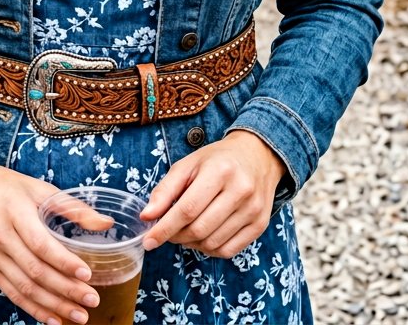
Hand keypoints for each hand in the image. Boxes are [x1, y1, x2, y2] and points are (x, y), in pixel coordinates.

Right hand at [0, 156, 101, 324]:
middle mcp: (1, 237)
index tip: (87, 274)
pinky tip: (52, 318)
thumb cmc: (2, 185)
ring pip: (24, 287)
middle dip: (65, 290)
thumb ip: (71, 207)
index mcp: (16, 212)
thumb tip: (105, 223)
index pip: (41, 244)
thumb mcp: (36, 187)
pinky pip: (11, 293)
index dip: (64, 262)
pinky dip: (33, 309)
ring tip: (78, 315)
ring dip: (53, 306)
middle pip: (35, 271)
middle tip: (91, 300)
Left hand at [139, 130, 284, 258]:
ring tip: (186, 230)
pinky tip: (204, 236)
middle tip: (168, 231)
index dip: (165, 228)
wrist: (258, 155)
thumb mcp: (188, 165)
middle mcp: (240, 190)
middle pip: (199, 228)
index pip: (187, 209)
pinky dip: (210, 249)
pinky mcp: (260, 225)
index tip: (148, 241)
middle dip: (176, 236)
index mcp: (219, 170)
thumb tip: (147, 216)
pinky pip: (229, 251)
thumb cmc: (217, 160)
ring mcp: (253, 209)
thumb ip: (165, 190)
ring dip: (192, 243)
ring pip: (213, 243)